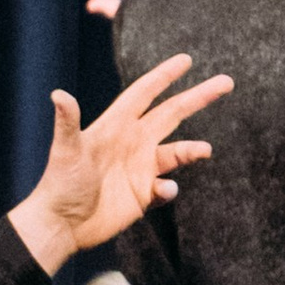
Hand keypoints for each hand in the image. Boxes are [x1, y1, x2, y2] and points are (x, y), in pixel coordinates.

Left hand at [8, 54, 231, 272]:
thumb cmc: (59, 184)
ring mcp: (140, 169)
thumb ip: (67, 123)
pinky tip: (163, 191)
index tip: (186, 59)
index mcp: (115, 126)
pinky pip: (166, 188)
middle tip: (226, 82)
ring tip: (205, 150)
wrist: (60, 225)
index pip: (144, 94)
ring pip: (176, 153)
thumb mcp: (65, 151)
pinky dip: (169, 189)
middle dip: (197, 97)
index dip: (164, 76)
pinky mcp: (143, 195)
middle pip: (172, 114)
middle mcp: (132, 143)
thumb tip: (58, 93)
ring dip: (192, 150)